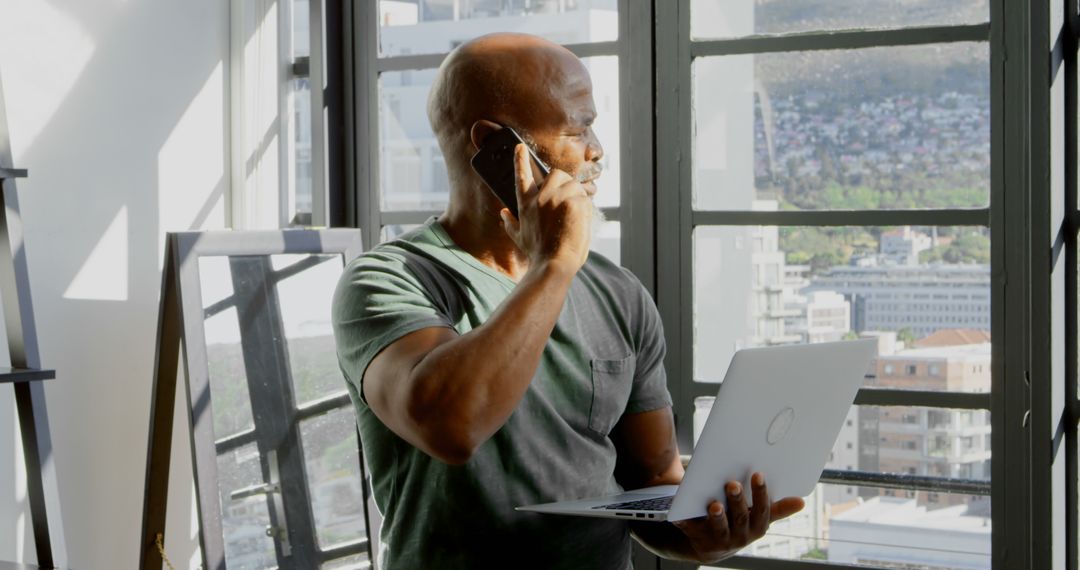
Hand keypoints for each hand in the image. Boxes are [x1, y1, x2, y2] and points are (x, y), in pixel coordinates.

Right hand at [500, 144, 592, 270]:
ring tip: (573, 216)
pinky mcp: (574, 202)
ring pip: (573, 184)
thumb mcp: (519, 237)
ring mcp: (558, 198)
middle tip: (567, 201)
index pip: (522, 176)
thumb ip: (510, 222)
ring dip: (577, 196)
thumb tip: (502, 213)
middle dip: (564, 184)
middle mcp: (540, 197)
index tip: (520, 148)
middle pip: (556, 174)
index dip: (520, 160)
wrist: (554, 264)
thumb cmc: (538, 253)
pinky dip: (585, 208)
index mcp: (526, 203)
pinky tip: (579, 222)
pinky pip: (585, 197)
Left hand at [671, 473, 804, 563]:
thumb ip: (777, 508)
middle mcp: (740, 537)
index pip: (761, 510)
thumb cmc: (739, 521)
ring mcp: (719, 540)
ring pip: (719, 528)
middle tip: (733, 483)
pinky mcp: (698, 540)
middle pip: (739, 518)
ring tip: (714, 504)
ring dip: (717, 516)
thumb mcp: (758, 516)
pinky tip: (682, 512)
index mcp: (756, 527)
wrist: (711, 545)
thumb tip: (802, 501)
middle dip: (737, 501)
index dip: (760, 494)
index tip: (758, 474)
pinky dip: (686, 521)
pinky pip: (692, 530)